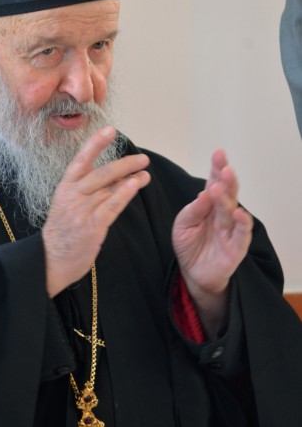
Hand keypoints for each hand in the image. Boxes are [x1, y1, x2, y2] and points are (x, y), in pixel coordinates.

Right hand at [42, 127, 150, 296]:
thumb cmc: (62, 234)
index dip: (95, 143)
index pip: (81, 160)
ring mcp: (81, 211)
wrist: (49, 261)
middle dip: (124, 164)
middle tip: (142, 159)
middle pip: (101, 172)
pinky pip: (111, 206)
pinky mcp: (91, 226)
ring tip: (145, 173)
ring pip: (108, 188)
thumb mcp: (67, 206)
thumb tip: (116, 177)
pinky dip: (124, 194)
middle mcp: (72, 196)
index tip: (110, 130)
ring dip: (130, 178)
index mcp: (65, 188)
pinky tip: (135, 185)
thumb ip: (87, 192)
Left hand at [172, 149, 252, 335]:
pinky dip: (242, 223)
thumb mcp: (182, 225)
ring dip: (229, 198)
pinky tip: (239, 213)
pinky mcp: (236, 247)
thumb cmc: (189, 244)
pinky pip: (242, 234)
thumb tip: (204, 193)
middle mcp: (223, 213)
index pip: (215, 182)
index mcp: (209, 204)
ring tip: (222, 187)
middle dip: (227, 179)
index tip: (219, 153)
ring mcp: (231, 229)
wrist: (192, 273)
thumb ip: (193, 210)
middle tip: (224, 167)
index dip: (217, 168)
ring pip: (234, 210)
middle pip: (228, 193)